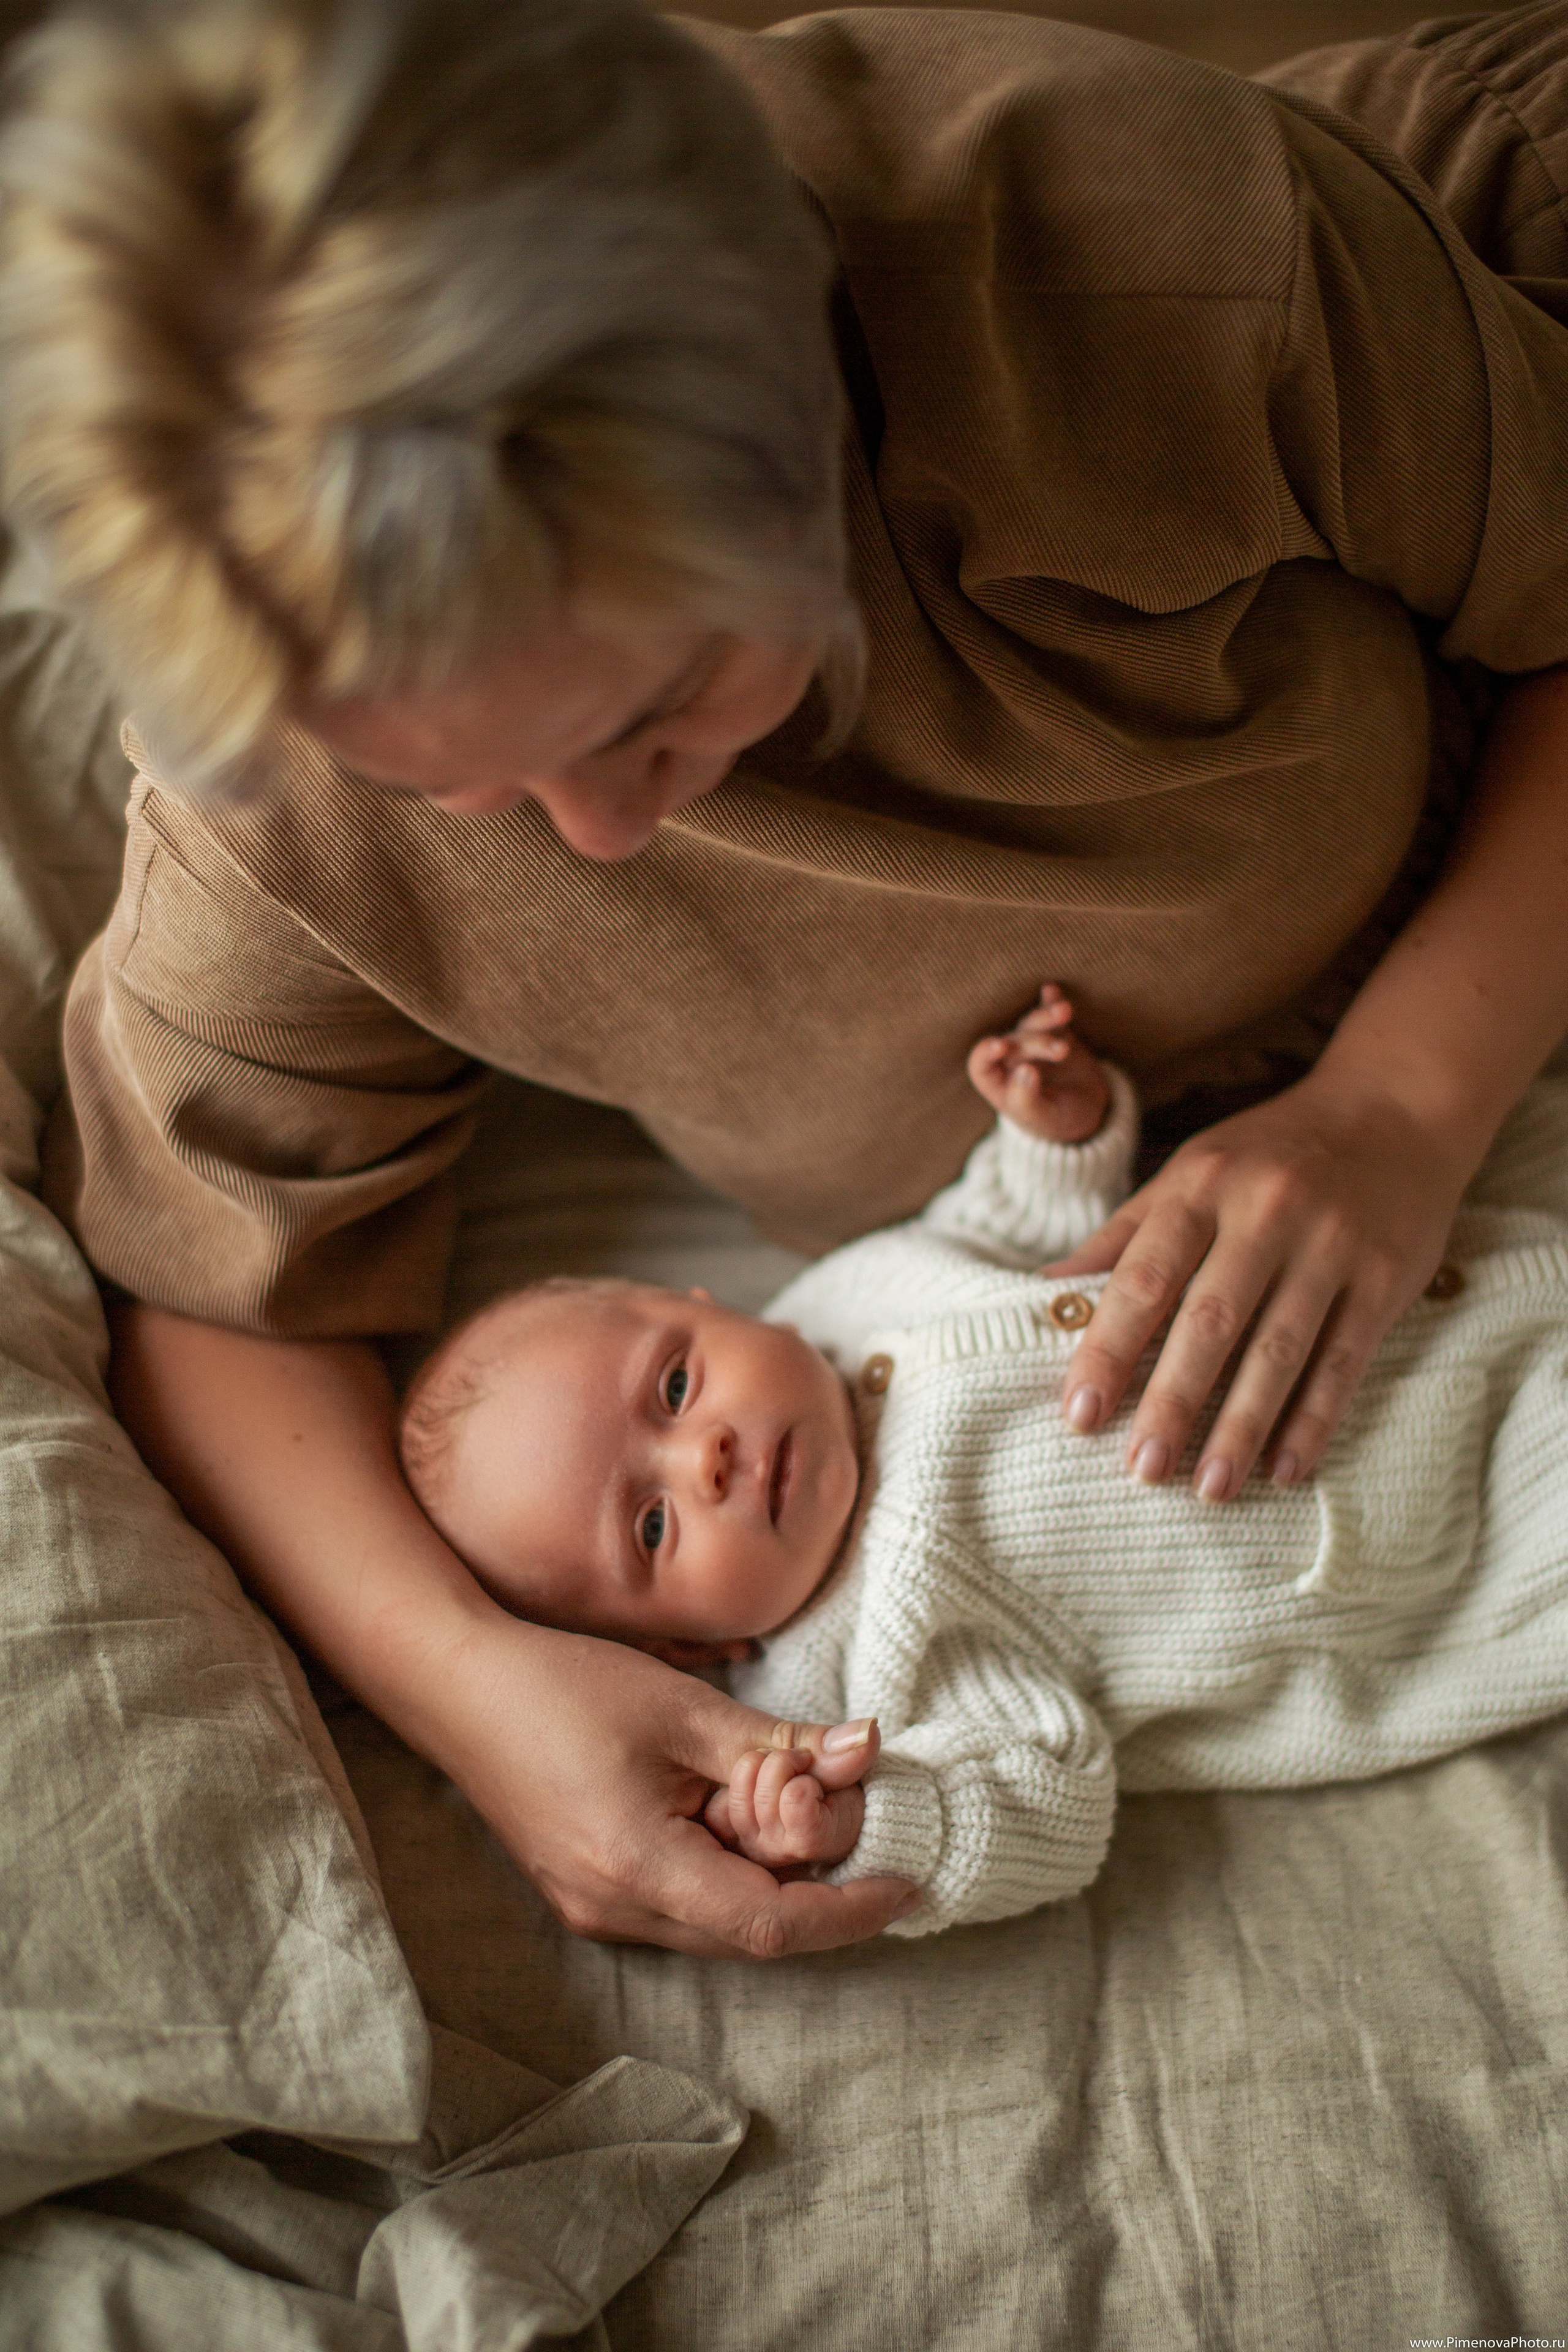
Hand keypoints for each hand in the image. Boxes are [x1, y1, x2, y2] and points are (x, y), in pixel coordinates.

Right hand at [441, 1619, 915, 1956]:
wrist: (457, 1686)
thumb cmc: (563, 1686)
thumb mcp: (684, 1710)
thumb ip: (779, 1746)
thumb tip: (866, 1752)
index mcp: (639, 1872)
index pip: (773, 1924)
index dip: (851, 1910)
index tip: (910, 1880)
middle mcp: (616, 1913)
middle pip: (752, 1928)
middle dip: (813, 1873)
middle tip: (838, 1797)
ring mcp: (597, 1911)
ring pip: (721, 1917)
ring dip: (770, 1865)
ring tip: (779, 1787)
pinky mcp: (591, 1892)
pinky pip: (687, 1901)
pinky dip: (730, 1862)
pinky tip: (734, 1803)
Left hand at [968, 985, 1109, 1143]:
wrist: (1089, 1113)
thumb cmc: (1057, 1121)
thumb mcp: (1044, 1120)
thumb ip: (1029, 1101)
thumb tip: (1026, 1072)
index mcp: (998, 1085)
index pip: (980, 1065)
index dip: (985, 1053)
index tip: (1000, 1046)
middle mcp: (1010, 1061)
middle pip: (1014, 1043)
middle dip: (1036, 1043)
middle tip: (1062, 1051)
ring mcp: (1032, 1044)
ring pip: (1031, 1024)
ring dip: (1045, 1016)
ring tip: (1065, 1012)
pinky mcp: (1056, 1033)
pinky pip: (1049, 1014)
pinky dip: (1050, 1001)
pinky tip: (1051, 990)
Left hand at [1043, 1065, 1469, 1498]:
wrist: (1392, 1110)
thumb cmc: (1269, 1153)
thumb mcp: (1190, 1172)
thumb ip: (1123, 1236)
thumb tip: (1046, 1294)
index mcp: (1202, 1186)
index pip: (1144, 1278)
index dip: (1108, 1349)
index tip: (1080, 1414)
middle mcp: (1266, 1213)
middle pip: (1210, 1321)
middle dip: (1172, 1401)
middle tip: (1142, 1469)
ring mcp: (1331, 1246)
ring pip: (1280, 1351)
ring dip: (1241, 1426)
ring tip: (1210, 1488)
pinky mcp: (1384, 1278)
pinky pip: (1344, 1360)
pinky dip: (1314, 1420)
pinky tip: (1285, 1469)